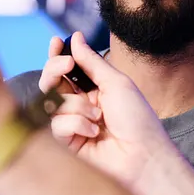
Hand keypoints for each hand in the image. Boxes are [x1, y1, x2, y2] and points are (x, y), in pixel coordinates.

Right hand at [37, 33, 177, 191]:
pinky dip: (76, 124)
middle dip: (55, 69)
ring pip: (51, 102)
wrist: (143, 157)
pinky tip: (95, 133)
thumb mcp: (116, 83)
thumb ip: (91, 62)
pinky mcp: (65, 145)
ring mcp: (70, 126)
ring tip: (98, 117)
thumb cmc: (137, 120)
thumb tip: (76, 37)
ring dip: (76, 105)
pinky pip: (56, 124)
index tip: (57, 41)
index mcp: (92, 91)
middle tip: (67, 64)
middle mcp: (78, 107)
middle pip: (50, 82)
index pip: (66, 70)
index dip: (58, 55)